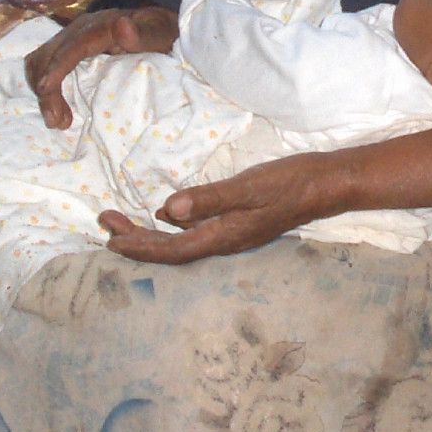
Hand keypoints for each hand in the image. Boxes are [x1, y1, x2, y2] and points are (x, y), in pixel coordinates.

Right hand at [25, 5, 177, 128]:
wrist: (152, 24)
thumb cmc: (156, 32)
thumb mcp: (158, 33)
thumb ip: (143, 34)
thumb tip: (122, 26)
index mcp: (100, 27)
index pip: (73, 46)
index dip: (57, 66)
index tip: (45, 88)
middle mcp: (79, 30)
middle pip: (50, 56)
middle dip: (47, 90)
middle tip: (57, 122)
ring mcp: (70, 39)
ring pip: (41, 61)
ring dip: (43, 91)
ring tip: (56, 121)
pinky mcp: (66, 49)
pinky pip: (44, 65)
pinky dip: (44, 87)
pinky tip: (56, 108)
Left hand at [98, 152, 339, 264]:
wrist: (325, 184)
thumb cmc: (290, 182)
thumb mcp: (249, 187)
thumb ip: (209, 199)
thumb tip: (167, 211)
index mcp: (223, 236)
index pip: (171, 249)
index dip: (139, 246)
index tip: (111, 239)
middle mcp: (223, 241)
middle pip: (171, 249)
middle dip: (136, 239)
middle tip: (105, 223)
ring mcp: (230, 233)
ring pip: (180, 241)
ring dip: (149, 233)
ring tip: (121, 222)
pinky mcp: (236, 222)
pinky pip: (194, 231)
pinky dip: (171, 225)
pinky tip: (164, 214)